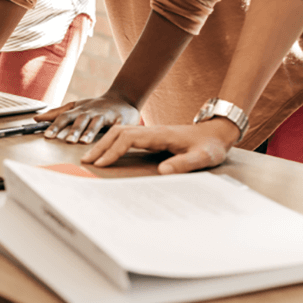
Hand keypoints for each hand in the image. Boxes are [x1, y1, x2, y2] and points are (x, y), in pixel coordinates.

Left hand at [35, 91, 141, 143]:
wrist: (122, 98)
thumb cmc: (96, 106)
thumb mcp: (76, 107)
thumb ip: (57, 113)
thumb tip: (37, 118)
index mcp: (79, 110)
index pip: (64, 117)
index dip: (56, 126)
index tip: (47, 136)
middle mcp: (91, 112)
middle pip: (80, 120)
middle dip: (73, 130)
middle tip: (67, 141)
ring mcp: (105, 115)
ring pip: (96, 123)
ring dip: (89, 131)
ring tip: (83, 141)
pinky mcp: (120, 119)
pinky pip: (117, 125)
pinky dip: (114, 130)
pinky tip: (112, 137)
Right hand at [78, 119, 239, 171]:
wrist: (217, 132)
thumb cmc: (210, 146)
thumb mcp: (203, 157)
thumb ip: (184, 164)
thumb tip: (163, 172)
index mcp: (160, 135)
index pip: (129, 139)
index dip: (113, 151)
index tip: (101, 164)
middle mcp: (151, 131)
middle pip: (118, 133)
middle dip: (100, 146)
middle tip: (85, 161)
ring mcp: (150, 132)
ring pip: (120, 133)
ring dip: (103, 143)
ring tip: (91, 158)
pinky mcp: (151, 136)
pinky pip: (125, 136)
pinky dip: (111, 142)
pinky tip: (106, 152)